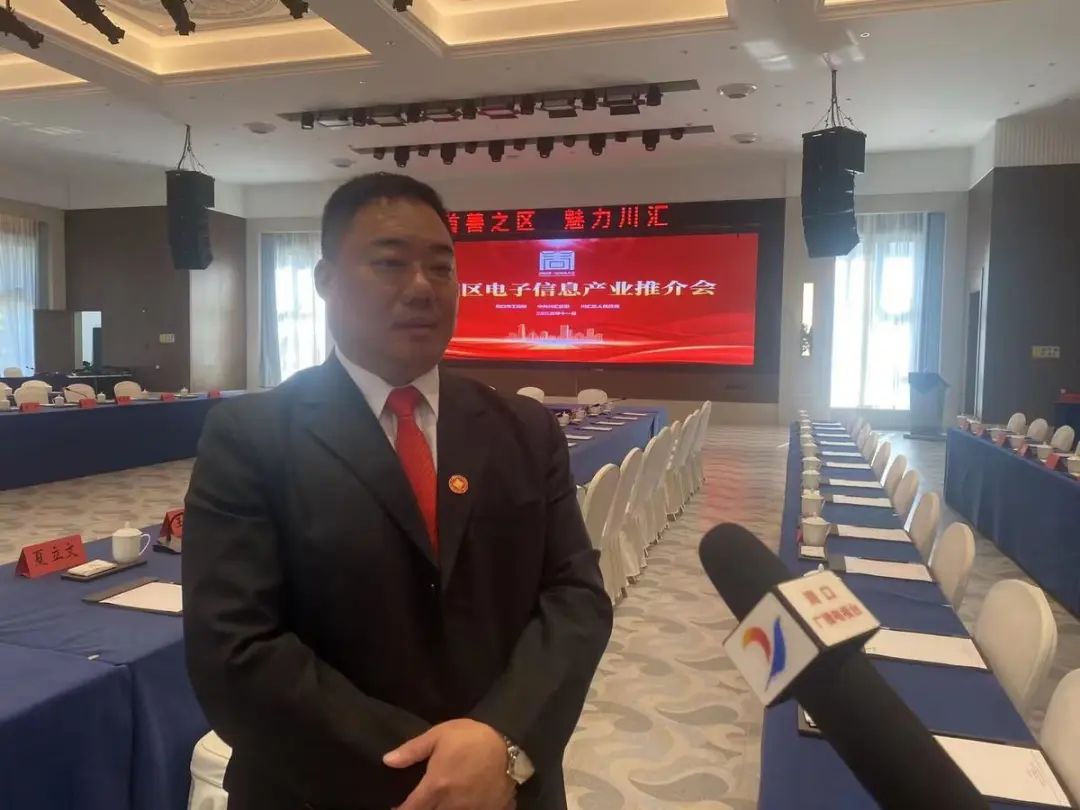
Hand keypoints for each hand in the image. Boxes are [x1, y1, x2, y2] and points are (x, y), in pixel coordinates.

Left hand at [384, 718, 514, 809]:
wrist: (509, 742)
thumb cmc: (470, 737)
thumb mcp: (438, 736)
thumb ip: (412, 751)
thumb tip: (386, 761)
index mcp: (436, 787)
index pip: (411, 809)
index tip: (396, 808)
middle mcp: (450, 804)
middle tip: (421, 803)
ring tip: (440, 802)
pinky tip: (464, 804)